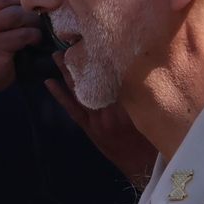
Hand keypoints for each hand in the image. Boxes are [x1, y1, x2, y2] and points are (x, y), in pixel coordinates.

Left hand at [45, 51, 156, 186]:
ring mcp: (97, 118)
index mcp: (130, 103)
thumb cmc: (155, 137)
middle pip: (94, 78)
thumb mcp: (154, 110)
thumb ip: (147, 90)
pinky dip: (59, 95)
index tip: (97, 37)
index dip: (105, 54)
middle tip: (72, 38)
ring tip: (56, 53)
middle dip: (82, 58)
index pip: (114, 73)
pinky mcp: (88, 127)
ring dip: (66, 72)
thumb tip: (142, 63)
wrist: (143, 167)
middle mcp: (111, 109)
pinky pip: (71, 108)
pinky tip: (48, 82)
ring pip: (79, 90)